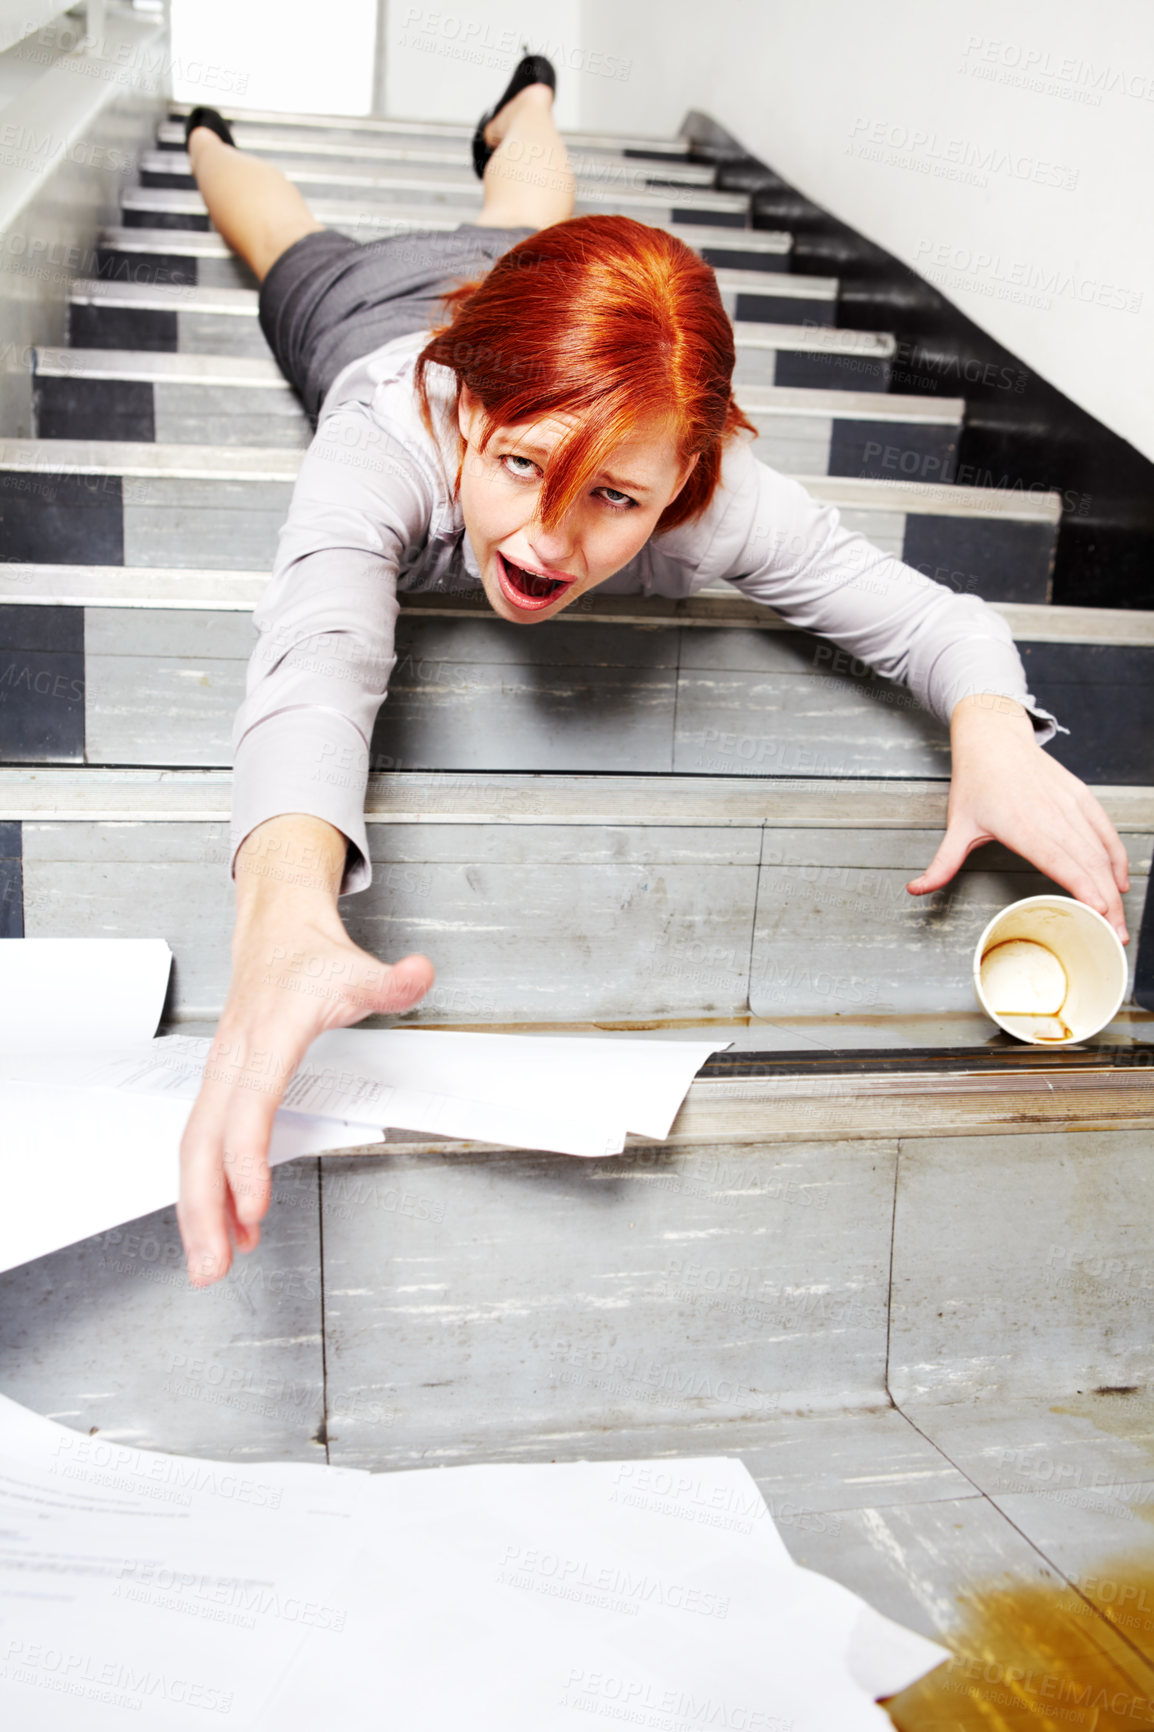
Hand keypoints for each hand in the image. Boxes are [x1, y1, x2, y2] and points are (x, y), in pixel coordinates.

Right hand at [177, 816, 433, 1286]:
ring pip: (193, 1150)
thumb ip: (391, 982)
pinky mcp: (220, 1087)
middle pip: (202, 1142)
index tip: (253, 1206)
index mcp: (266, 1036)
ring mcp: (220, 1075)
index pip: (249, 1106)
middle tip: (214, 1265)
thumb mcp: (357, 969)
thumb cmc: (311, 958)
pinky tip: (233, 1224)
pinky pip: (203, 1144)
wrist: (274, 932)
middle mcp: (232, 1060)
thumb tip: (420, 974)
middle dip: (203, 1208)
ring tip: (213, 1263)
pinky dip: (209, 1189)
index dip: (246, 1159)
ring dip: (198, 1210)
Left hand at [906, 693, 1129, 941]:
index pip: (1061, 863)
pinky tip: (1119, 879)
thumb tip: (916, 889)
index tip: (1100, 913)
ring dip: (1114, 886)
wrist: (993, 736)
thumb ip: (942, 863)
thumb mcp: (957, 825)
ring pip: (1101, 850)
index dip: (1084, 888)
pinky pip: (1105, 830)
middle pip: (1088, 865)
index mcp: (1023, 826)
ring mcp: (1069, 805)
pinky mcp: (1080, 796)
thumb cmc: (976, 780)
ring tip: (1118, 918)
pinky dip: (1116, 856)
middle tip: (1115, 936)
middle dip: (1107, 904)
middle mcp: (1052, 816)